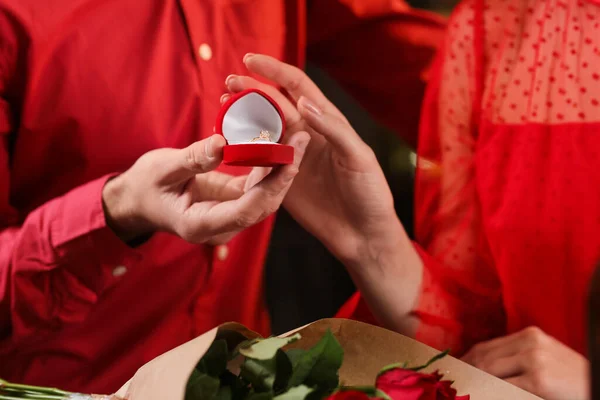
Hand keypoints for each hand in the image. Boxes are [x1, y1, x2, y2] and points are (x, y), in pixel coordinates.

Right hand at [102, 133, 308, 243]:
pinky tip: (280, 142)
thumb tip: (223, 143)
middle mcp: (221, 225)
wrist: (137, 199)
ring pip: (265, 195)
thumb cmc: (145, 186)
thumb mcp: (162, 169)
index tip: (290, 162)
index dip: (270, 188)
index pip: (245, 211)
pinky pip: (256, 185)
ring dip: (282, 168)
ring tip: (299, 137)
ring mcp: (229, 215)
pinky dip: (269, 165)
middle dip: (286, 174)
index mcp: (201, 224)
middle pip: (263, 204)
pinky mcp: (233, 201)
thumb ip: (193, 159)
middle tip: (303, 140)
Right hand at [224, 54, 407, 265]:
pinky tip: (227, 139)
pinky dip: (244, 147)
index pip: (298, 87)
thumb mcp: (358, 158)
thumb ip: (333, 129)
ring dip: (243, 115)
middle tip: (228, 81)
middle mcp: (307, 135)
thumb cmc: (369, 193)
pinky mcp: (281, 180)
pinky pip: (260, 160)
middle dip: (251, 89)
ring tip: (222, 105)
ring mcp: (292, 157)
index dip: (274, 71)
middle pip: (274, 104)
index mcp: (328, 122)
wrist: (362, 234)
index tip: (250, 60)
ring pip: (263, 129)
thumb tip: (303, 103)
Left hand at [462, 327, 589, 399]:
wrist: (597, 384)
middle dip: (464, 372)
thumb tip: (481, 370)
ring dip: (472, 382)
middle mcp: (531, 343)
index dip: (464, 360)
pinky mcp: (539, 380)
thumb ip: (515, 360)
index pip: (486, 347)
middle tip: (450, 382)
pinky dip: (488, 392)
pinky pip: (503, 388)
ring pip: (490, 372)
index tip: (451, 370)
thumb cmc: (570, 379)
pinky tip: (479, 395)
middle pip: (484, 358)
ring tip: (459, 390)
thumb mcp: (543, 359)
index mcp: (530, 335)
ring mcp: (535, 361)